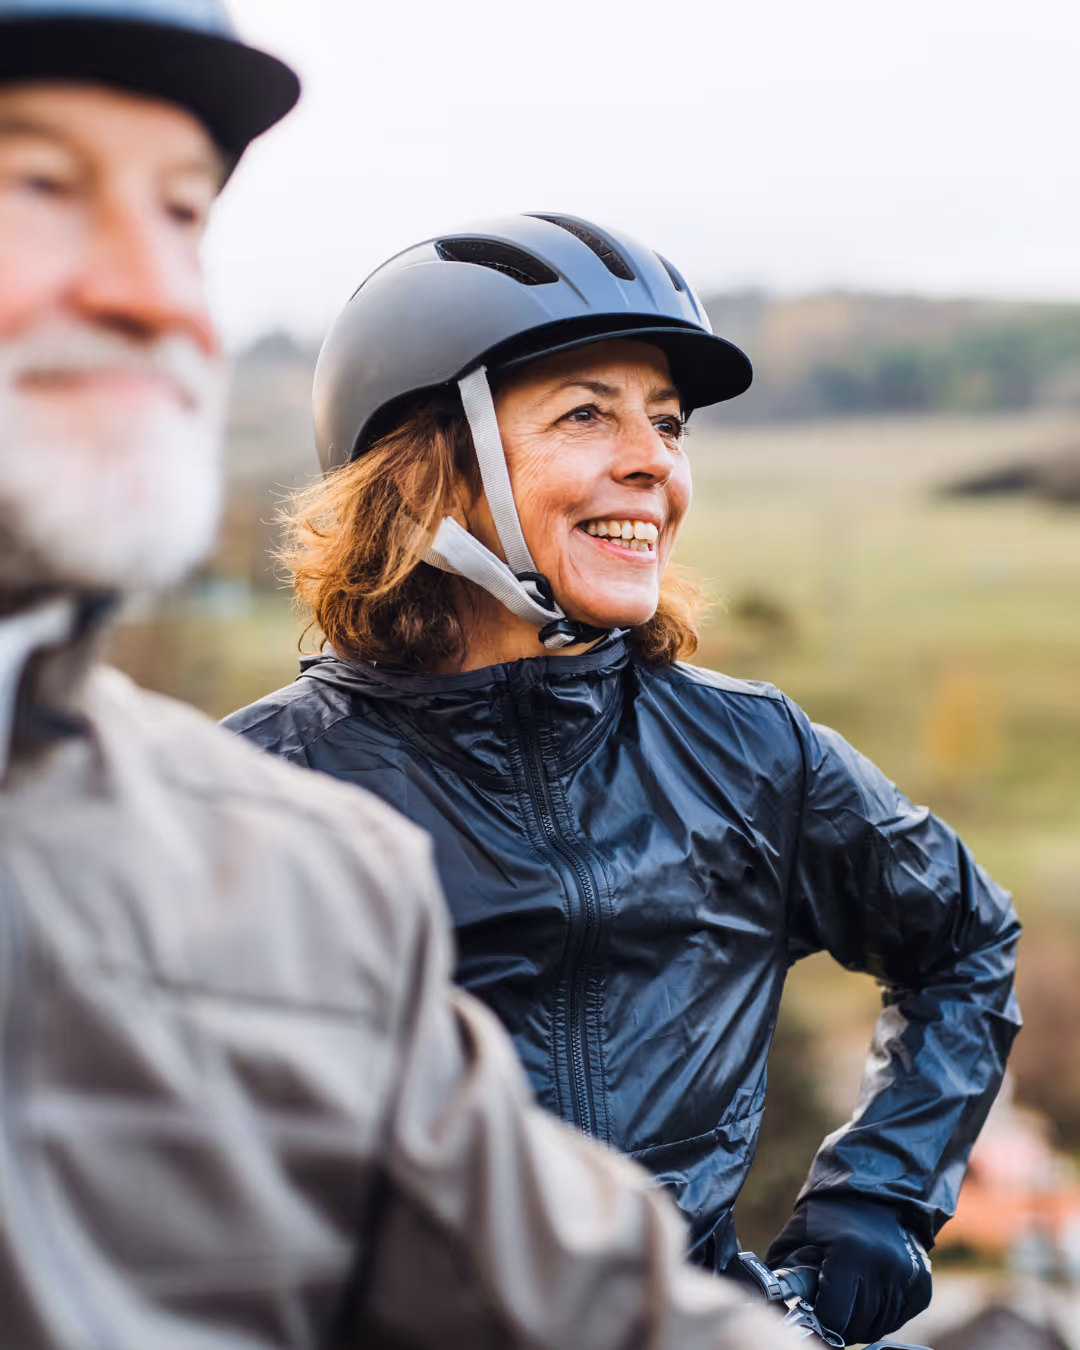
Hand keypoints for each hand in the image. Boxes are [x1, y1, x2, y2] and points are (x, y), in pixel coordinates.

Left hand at [766, 1193, 931, 1344]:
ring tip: (846, 1295)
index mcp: (851, 1254)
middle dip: (837, 1322)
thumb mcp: (800, 1230)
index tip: (810, 1314)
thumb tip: (769, 1298)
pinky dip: (878, 1315)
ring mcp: (907, 1281)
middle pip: (855, 1327)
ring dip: (858, 1320)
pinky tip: (866, 1293)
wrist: (879, 1189)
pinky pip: (895, 1320)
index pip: (833, 1318)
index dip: (818, 1320)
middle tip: (826, 1306)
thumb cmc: (832, 1209)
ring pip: (876, 1327)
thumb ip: (783, 1265)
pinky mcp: (921, 1289)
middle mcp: (884, 1270)